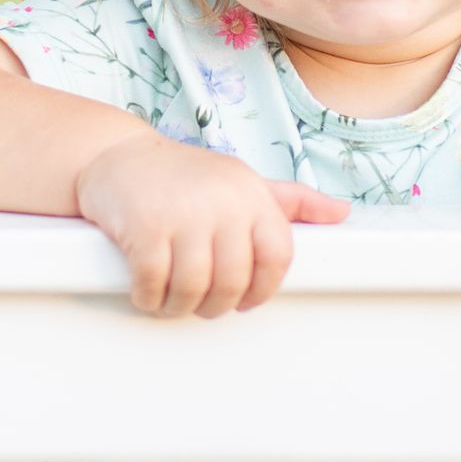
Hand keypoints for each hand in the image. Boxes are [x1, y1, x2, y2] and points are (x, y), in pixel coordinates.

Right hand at [76, 134, 350, 317]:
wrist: (118, 155)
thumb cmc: (186, 176)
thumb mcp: (242, 182)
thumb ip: (291, 201)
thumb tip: (341, 213)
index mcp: (252, 194)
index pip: (278, 256)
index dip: (263, 289)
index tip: (244, 300)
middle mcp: (224, 202)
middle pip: (234, 280)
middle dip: (216, 305)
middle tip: (201, 305)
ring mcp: (184, 213)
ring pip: (195, 287)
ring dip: (180, 306)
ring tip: (171, 301)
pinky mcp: (146, 226)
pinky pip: (155, 283)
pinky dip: (150, 298)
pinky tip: (147, 293)